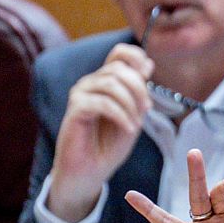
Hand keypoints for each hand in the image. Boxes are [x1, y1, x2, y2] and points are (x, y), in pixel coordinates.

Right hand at [46, 43, 153, 221]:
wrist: (92, 170)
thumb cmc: (110, 143)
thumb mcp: (133, 113)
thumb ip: (139, 90)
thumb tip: (148, 64)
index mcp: (106, 81)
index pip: (119, 53)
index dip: (137, 57)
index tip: (148, 75)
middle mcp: (91, 83)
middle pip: (119, 69)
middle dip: (140, 89)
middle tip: (146, 111)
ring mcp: (81, 95)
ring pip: (111, 84)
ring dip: (131, 104)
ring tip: (136, 124)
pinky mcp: (75, 110)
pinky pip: (101, 103)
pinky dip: (120, 115)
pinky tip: (128, 128)